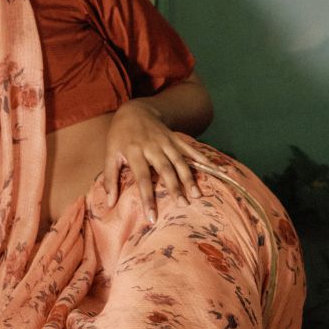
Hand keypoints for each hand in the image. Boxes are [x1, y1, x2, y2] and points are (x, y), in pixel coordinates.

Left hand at [103, 101, 199, 223]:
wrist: (135, 111)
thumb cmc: (120, 136)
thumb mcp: (110, 154)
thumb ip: (110, 178)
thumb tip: (109, 203)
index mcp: (134, 152)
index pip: (142, 178)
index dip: (147, 198)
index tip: (151, 217)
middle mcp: (152, 147)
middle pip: (165, 169)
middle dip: (175, 187)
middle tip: (182, 205)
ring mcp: (167, 142)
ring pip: (180, 161)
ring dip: (189, 178)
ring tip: (197, 195)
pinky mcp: (176, 140)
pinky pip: (192, 150)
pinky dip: (206, 160)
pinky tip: (219, 170)